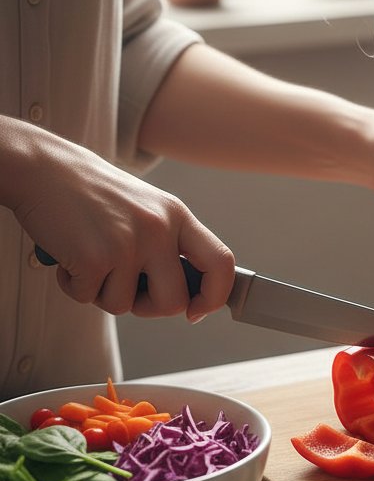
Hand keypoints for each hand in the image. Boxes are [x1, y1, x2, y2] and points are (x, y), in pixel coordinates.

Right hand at [7, 123, 233, 320]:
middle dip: (149, 308)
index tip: (196, 311)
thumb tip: (187, 297)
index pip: (221, 263)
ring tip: (92, 261)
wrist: (45, 169)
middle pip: (174, 301)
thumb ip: (170, 245)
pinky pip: (90, 298)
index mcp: (178, 216)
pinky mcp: (94, 258)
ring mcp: (128, 244)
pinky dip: (76, 287)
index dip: (214, 296)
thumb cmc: (96, 195)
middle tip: (129, 291)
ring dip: (104, 294)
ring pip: (126, 305)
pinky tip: (70, 259)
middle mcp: (159, 229)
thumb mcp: (148, 209)